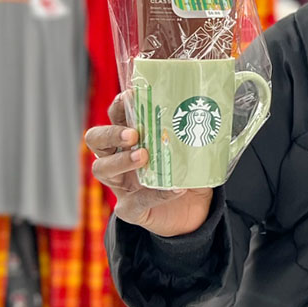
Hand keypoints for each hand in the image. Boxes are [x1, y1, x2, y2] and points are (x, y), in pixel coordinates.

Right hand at [85, 92, 213, 237]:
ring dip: (121, 160)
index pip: (115, 116)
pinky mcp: (130, 209)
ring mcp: (121, 185)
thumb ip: (193, 133)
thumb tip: (211, 109)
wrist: (195, 211)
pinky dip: (154, 194)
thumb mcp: (192, 149)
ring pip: (102, 170)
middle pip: (95, 139)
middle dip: (110, 132)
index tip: (131, 96)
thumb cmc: (189, 173)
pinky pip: (133, 203)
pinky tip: (174, 188)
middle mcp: (118, 159)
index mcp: (131, 139)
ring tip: (144, 156)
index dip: (119, 106)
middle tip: (133, 133)